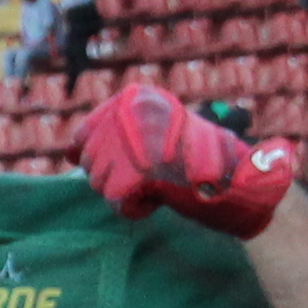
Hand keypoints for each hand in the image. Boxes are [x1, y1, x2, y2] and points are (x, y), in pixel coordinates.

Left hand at [79, 84, 294, 238]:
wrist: (237, 177)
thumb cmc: (204, 158)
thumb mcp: (159, 131)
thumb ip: (121, 135)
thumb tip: (69, 152)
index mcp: (136, 99)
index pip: (86, 130)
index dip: (86, 152)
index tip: (85, 164)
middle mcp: (130, 114)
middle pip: (90, 160)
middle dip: (111, 177)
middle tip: (144, 180)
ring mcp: (131, 142)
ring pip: (99, 182)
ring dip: (123, 193)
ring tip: (156, 187)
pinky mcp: (135, 172)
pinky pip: (116, 201)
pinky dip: (134, 209)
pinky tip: (156, 202)